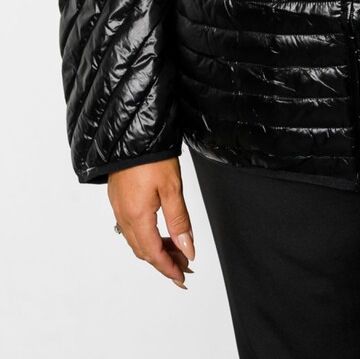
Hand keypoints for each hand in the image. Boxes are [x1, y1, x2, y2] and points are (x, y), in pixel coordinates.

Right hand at [108, 158, 195, 288]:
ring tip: (177, 250)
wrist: (131, 134)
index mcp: (137, 217)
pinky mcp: (118, 199)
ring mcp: (119, 208)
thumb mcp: (173, 189)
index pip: (153, 253)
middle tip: (184, 266)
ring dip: (156, 250)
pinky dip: (147, 236)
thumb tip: (187, 249)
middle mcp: (124, 216)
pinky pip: (131, 228)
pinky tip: (160, 233)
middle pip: (144, 251)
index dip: (169, 269)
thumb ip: (180, 222)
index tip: (182, 278)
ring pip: (137, 240)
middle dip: (165, 262)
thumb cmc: (151, 157)